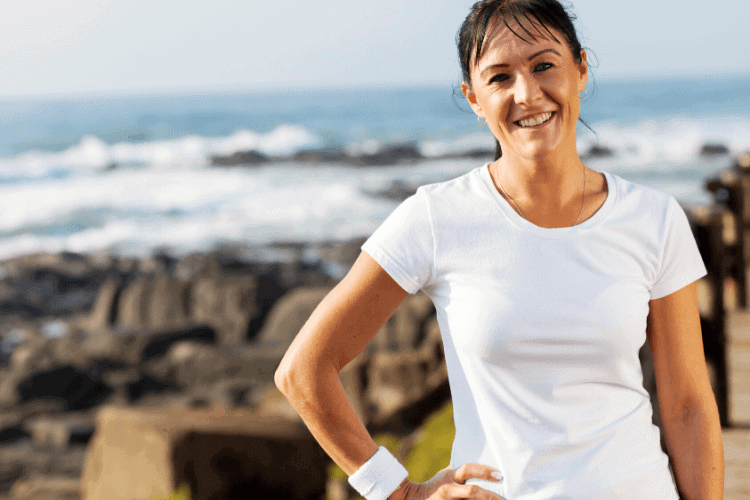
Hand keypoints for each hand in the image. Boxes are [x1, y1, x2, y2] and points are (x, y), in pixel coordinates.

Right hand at [388, 463, 505, 499]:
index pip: (469, 469)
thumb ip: (457, 471)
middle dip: (491, 496)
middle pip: (473, 491)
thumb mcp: (445, 475)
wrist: (412, 498)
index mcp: (451, 476)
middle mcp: (450, 489)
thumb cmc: (433, 486)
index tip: (499, 475)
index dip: (484, 471)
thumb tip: (475, 461)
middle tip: (505, 499)